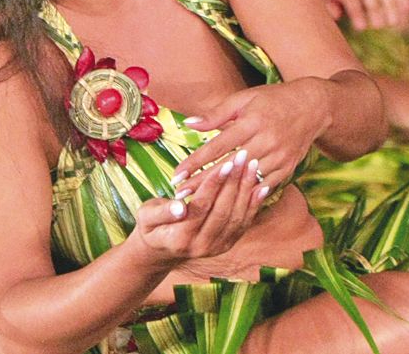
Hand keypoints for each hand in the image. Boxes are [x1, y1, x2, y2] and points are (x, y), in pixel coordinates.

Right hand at [128, 150, 272, 268]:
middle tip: (243, 157)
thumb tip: (179, 207)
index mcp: (181, 238)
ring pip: (237, 216)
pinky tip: (261, 186)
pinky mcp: (227, 243)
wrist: (162, 251)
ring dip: (247, 190)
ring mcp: (217, 247)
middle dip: (235, 182)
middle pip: (223, 210)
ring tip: (252, 165)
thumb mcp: (146, 217)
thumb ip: (162, 212)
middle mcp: (203, 246)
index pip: (202, 207)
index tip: (225, 164)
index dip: (214, 185)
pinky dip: (254, 204)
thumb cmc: (151, 226)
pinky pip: (244, 223)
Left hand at [171, 82, 325, 191]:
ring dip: (222, 194)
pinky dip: (247, 197)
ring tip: (200, 205)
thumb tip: (190, 124)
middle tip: (180, 196)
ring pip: (244, 181)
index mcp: (251, 123)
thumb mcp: (244, 99)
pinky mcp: (287, 169)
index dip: (195, 162)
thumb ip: (217, 114)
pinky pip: (263, 187)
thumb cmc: (273, 100)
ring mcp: (278, 158)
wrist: (313, 108)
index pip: (216, 146)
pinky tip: (231, 207)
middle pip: (228, 168)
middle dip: (202, 184)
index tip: (177, 175)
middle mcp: (264, 142)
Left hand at [322, 0, 408, 32]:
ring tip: (393, 23)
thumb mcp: (331, 3)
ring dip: (391, 6)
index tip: (361, 28)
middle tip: (379, 26)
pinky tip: (406, 10)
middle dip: (375, 9)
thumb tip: (335, 13)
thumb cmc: (340, 1)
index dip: (356, 11)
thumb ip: (329, 8)